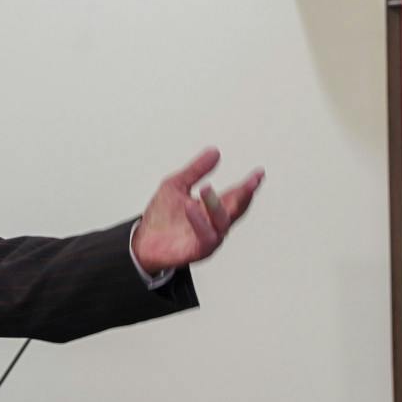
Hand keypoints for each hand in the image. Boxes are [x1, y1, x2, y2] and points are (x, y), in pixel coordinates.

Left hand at [130, 148, 262, 273]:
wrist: (142, 242)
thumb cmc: (160, 217)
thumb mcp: (176, 185)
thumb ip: (196, 170)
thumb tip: (215, 152)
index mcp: (212, 208)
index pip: (235, 195)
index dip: (248, 185)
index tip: (259, 173)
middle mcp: (215, 223)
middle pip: (237, 209)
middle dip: (245, 195)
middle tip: (252, 182)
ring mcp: (209, 238)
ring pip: (222, 222)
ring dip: (215, 205)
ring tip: (205, 188)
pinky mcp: (199, 250)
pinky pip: (205, 236)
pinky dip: (199, 221)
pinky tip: (191, 207)